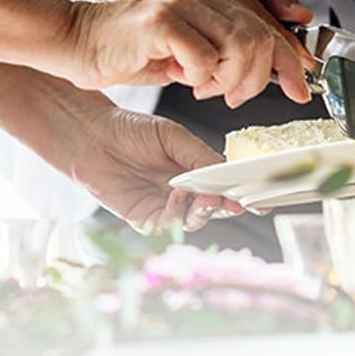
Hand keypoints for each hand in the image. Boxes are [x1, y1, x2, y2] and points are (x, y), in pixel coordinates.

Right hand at [65, 0, 310, 105]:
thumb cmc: (128, 51)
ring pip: (239, 45)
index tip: (299, 90)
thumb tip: (257, 76)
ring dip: (228, 79)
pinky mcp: (161, 22)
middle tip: (230, 95)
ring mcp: (181, 4)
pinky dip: (198, 77)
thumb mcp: (186, 53)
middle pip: (260, 38)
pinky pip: (203, 57)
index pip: (265, 27)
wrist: (75, 40)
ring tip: (203, 85)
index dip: (287, 62)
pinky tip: (178, 75)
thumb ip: (221, 55)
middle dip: (254, 79)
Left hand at [68, 106, 242, 231]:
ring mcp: (163, 207)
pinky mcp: (143, 219)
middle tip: (233, 202)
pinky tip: (177, 195)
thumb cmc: (133, 131)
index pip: (222, 187)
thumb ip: (199, 156)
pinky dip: (177, 214)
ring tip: (204, 198)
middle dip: (225, 208)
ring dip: (202, 212)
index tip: (260, 202)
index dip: (240, 196)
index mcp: (193, 171)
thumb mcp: (174, 137)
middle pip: (212, 209)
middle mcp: (182, 192)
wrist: (94, 137)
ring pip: (192, 220)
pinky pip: (167, 224)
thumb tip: (225, 172)